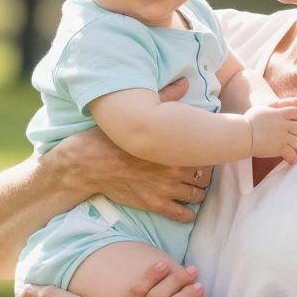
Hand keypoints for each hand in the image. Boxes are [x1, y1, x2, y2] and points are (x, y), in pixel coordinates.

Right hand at [72, 82, 209, 222]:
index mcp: (175, 148)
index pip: (207, 154)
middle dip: (204, 174)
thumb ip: (166, 97)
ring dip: (197, 191)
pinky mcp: (155, 205)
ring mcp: (166, 191)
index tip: (200, 151)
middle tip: (197, 170)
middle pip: (206, 177)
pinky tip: (186, 206)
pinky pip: (183, 215)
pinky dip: (188, 212)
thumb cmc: (113, 137)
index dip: (206, 153)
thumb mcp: (140, 114)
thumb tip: (184, 82)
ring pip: (198, 196)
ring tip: (191, 186)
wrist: (89, 163)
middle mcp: (175, 171)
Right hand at [244, 97, 296, 163]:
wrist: (241, 134)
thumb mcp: (262, 108)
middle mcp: (282, 123)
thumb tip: (283, 104)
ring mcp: (281, 136)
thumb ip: (274, 105)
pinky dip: (293, 158)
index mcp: (278, 112)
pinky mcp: (278, 148)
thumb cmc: (249, 122)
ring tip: (294, 150)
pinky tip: (291, 160)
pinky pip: (291, 154)